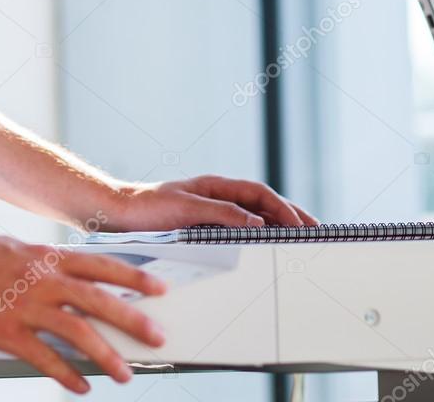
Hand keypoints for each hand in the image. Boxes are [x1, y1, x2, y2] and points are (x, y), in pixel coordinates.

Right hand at [0, 230, 167, 394]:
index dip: (133, 278)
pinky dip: (66, 375)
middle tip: (157, 336)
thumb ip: (43, 262)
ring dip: (105, 356)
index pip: (100, 265)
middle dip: (132, 319)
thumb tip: (68, 272)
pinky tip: (80, 386)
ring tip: (125, 373)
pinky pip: (44, 358)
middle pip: (98, 299)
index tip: (158, 289)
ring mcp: (23, 306)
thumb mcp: (13, 247)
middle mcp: (40, 279)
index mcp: (44, 256)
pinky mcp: (4, 332)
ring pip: (77, 332)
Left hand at [107, 175, 318, 230]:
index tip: (301, 225)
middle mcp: (216, 195)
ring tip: (301, 240)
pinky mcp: (203, 226)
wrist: (117, 214)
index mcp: (215, 186)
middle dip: (291, 215)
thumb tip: (259, 223)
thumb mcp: (185, 209)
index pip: (259, 193)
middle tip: (317, 231)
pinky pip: (239, 229)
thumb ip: (222, 214)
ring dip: (278, 226)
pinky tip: (268, 248)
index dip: (283, 209)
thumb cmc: (146, 208)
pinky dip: (259, 236)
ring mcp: (211, 210)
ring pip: (254, 216)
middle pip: (262, 203)